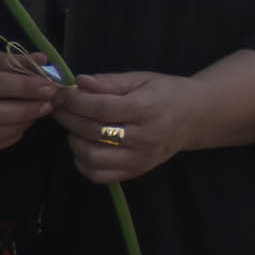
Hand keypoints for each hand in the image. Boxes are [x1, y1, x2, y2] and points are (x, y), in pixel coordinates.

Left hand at [51, 70, 200, 182]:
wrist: (195, 117)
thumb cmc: (166, 93)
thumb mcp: (141, 79)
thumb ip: (109, 82)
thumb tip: (79, 82)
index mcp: (146, 109)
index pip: (101, 108)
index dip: (74, 101)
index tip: (59, 94)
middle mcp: (144, 138)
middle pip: (93, 132)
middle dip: (68, 118)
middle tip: (58, 108)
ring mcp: (140, 159)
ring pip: (92, 157)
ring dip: (74, 141)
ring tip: (74, 126)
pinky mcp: (137, 172)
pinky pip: (99, 175)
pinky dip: (84, 162)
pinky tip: (85, 145)